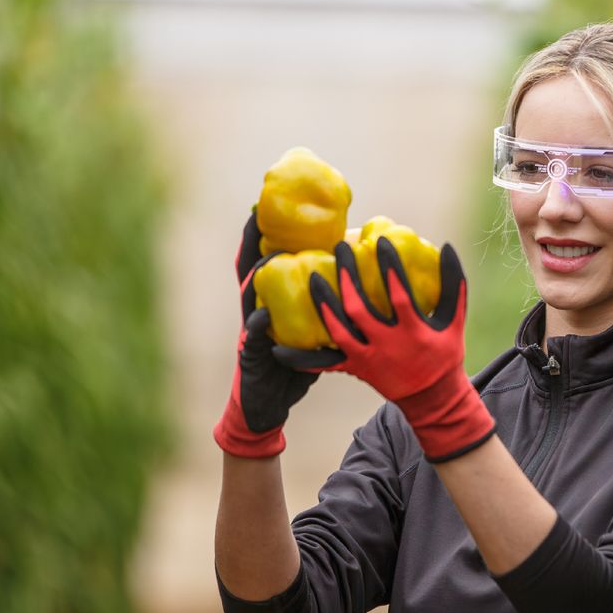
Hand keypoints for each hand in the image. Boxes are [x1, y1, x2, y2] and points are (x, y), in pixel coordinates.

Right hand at [212, 212, 318, 457]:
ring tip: (265, 257)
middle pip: (251, 268)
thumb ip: (329, 314)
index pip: (268, 262)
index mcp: (273, 303)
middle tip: (257, 213)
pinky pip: (252, 338)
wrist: (266, 406)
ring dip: (255, 276)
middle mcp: (256, 310)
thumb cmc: (291, 369)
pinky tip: (261, 315)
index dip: (267, 236)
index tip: (269, 205)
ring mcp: (249, 331)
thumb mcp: (312, 336)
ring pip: (248, 296)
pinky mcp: (250, 356)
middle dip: (253, 241)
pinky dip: (256, 326)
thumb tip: (364, 289)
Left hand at [274, 238, 494, 461]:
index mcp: (413, 331)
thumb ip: (453, 285)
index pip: (399, 294)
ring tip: (312, 277)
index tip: (378, 242)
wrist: (432, 398)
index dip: (389, 267)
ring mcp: (368, 359)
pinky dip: (302, 359)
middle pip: (360, 308)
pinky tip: (279, 348)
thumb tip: (447, 247)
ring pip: (339, 330)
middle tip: (339, 248)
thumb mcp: (455, 322)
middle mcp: (388, 345)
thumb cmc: (444, 354)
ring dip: (323, 304)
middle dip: (347, 276)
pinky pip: (325, 364)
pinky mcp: (355, 369)